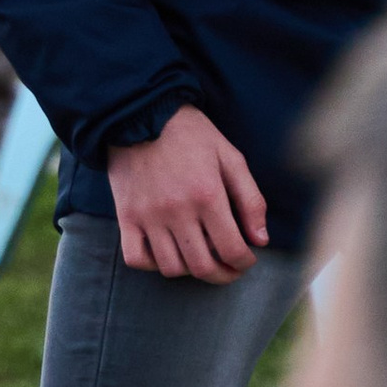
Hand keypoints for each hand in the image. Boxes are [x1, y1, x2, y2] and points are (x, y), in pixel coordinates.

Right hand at [105, 104, 268, 281]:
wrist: (140, 111)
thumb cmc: (190, 133)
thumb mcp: (229, 156)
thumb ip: (250, 199)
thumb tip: (260, 240)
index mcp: (207, 195)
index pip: (232, 251)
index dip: (245, 263)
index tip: (246, 258)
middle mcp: (177, 210)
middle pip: (203, 267)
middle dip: (223, 275)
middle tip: (228, 268)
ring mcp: (148, 216)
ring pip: (171, 268)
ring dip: (190, 270)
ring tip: (198, 257)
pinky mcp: (126, 215)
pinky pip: (136, 258)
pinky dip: (152, 264)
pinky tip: (164, 252)